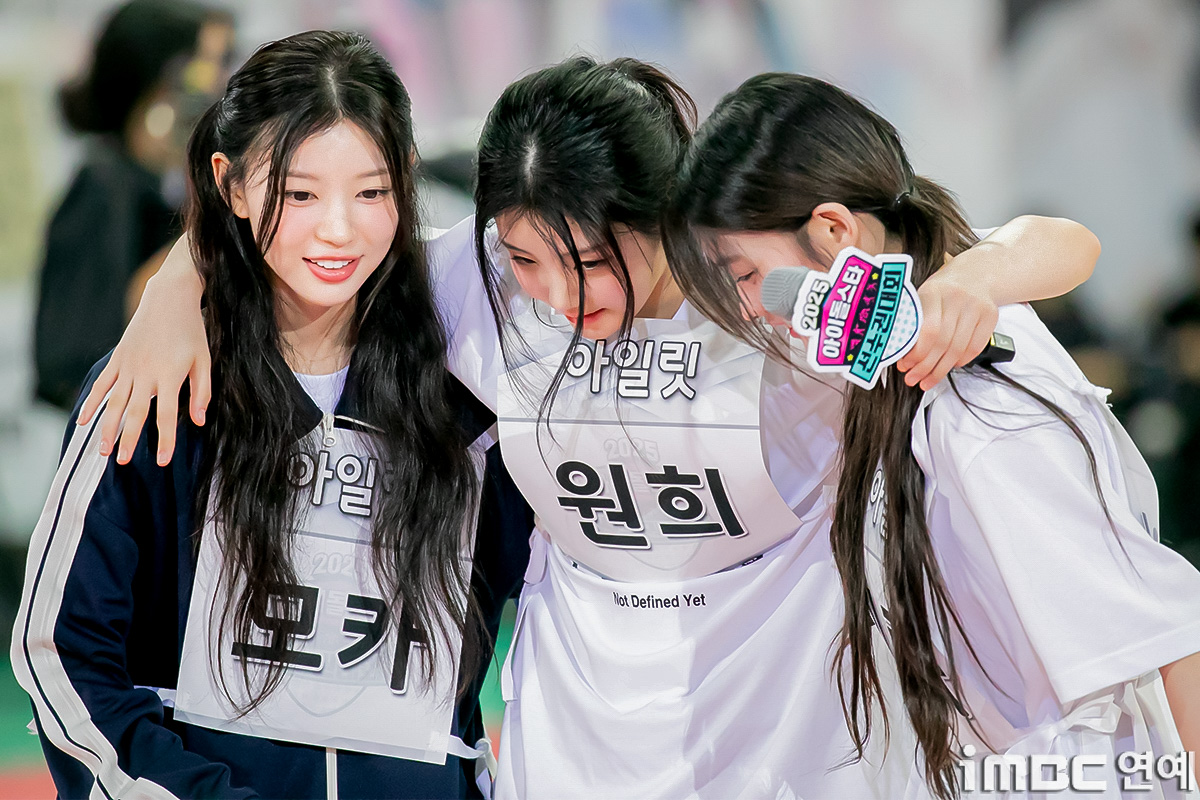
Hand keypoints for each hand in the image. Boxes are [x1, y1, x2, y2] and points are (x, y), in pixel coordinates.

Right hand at [77, 238, 208, 464]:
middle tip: (121, 463)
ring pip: (114, 402)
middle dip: (128, 439)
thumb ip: (202, 391)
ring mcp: (128, 366)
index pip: (166, 415)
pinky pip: (102, 384)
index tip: (163, 461)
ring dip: (107, 427)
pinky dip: (91, 402)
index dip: (166, 439)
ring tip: (102, 451)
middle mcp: (145, 373)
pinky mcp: (117, 358)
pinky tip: (82, 421)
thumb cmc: (192, 331)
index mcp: (170, 376)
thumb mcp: (204, 360)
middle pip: (134, 413)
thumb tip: (198, 421)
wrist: (169, 298)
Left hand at [895, 263, 997, 390]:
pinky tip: (950, 365)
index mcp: (933, 291)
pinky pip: (975, 347)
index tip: (905, 365)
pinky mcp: (990, 314)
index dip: (916, 353)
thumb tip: (904, 358)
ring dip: (941, 370)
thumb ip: (913, 323)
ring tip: (928, 380)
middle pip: (943, 343)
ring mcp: (976, 306)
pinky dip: (961, 361)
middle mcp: (956, 297)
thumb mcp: (922, 298)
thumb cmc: (942, 291)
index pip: (927, 330)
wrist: (974, 273)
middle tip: (914, 379)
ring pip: (958, 349)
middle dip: (926, 367)